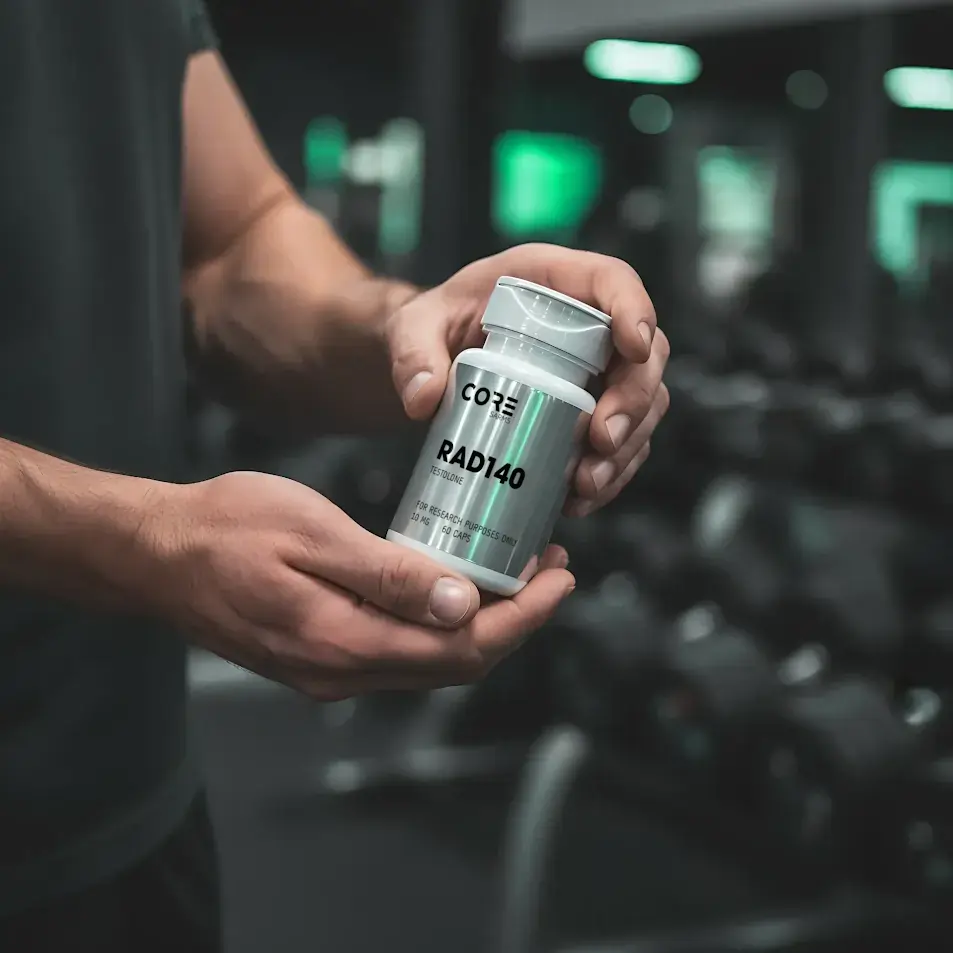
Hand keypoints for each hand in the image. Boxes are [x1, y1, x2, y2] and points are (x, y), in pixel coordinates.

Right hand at [141, 471, 573, 698]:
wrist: (155, 555)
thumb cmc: (226, 528)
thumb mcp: (311, 533)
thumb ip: (387, 575)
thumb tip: (463, 605)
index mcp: (343, 641)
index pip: (461, 649)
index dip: (522, 618)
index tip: (560, 578)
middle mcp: (341, 673)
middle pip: (454, 665)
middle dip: (514, 622)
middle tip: (550, 571)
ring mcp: (328, 673)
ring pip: (429, 665)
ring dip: (481, 626)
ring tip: (516, 576)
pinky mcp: (318, 659)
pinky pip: (399, 656)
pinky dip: (441, 629)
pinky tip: (454, 591)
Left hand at [385, 244, 669, 516]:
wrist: (432, 362)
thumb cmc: (432, 327)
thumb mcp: (413, 328)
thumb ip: (411, 351)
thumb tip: (423, 398)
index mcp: (553, 281)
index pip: (613, 281)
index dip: (635, 311)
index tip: (633, 349)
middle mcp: (587, 325)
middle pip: (644, 356)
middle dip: (633, 403)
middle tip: (602, 441)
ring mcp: (595, 372)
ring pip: (642, 406)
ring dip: (626, 449)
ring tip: (587, 483)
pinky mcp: (589, 413)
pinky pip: (619, 444)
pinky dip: (609, 474)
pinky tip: (579, 499)